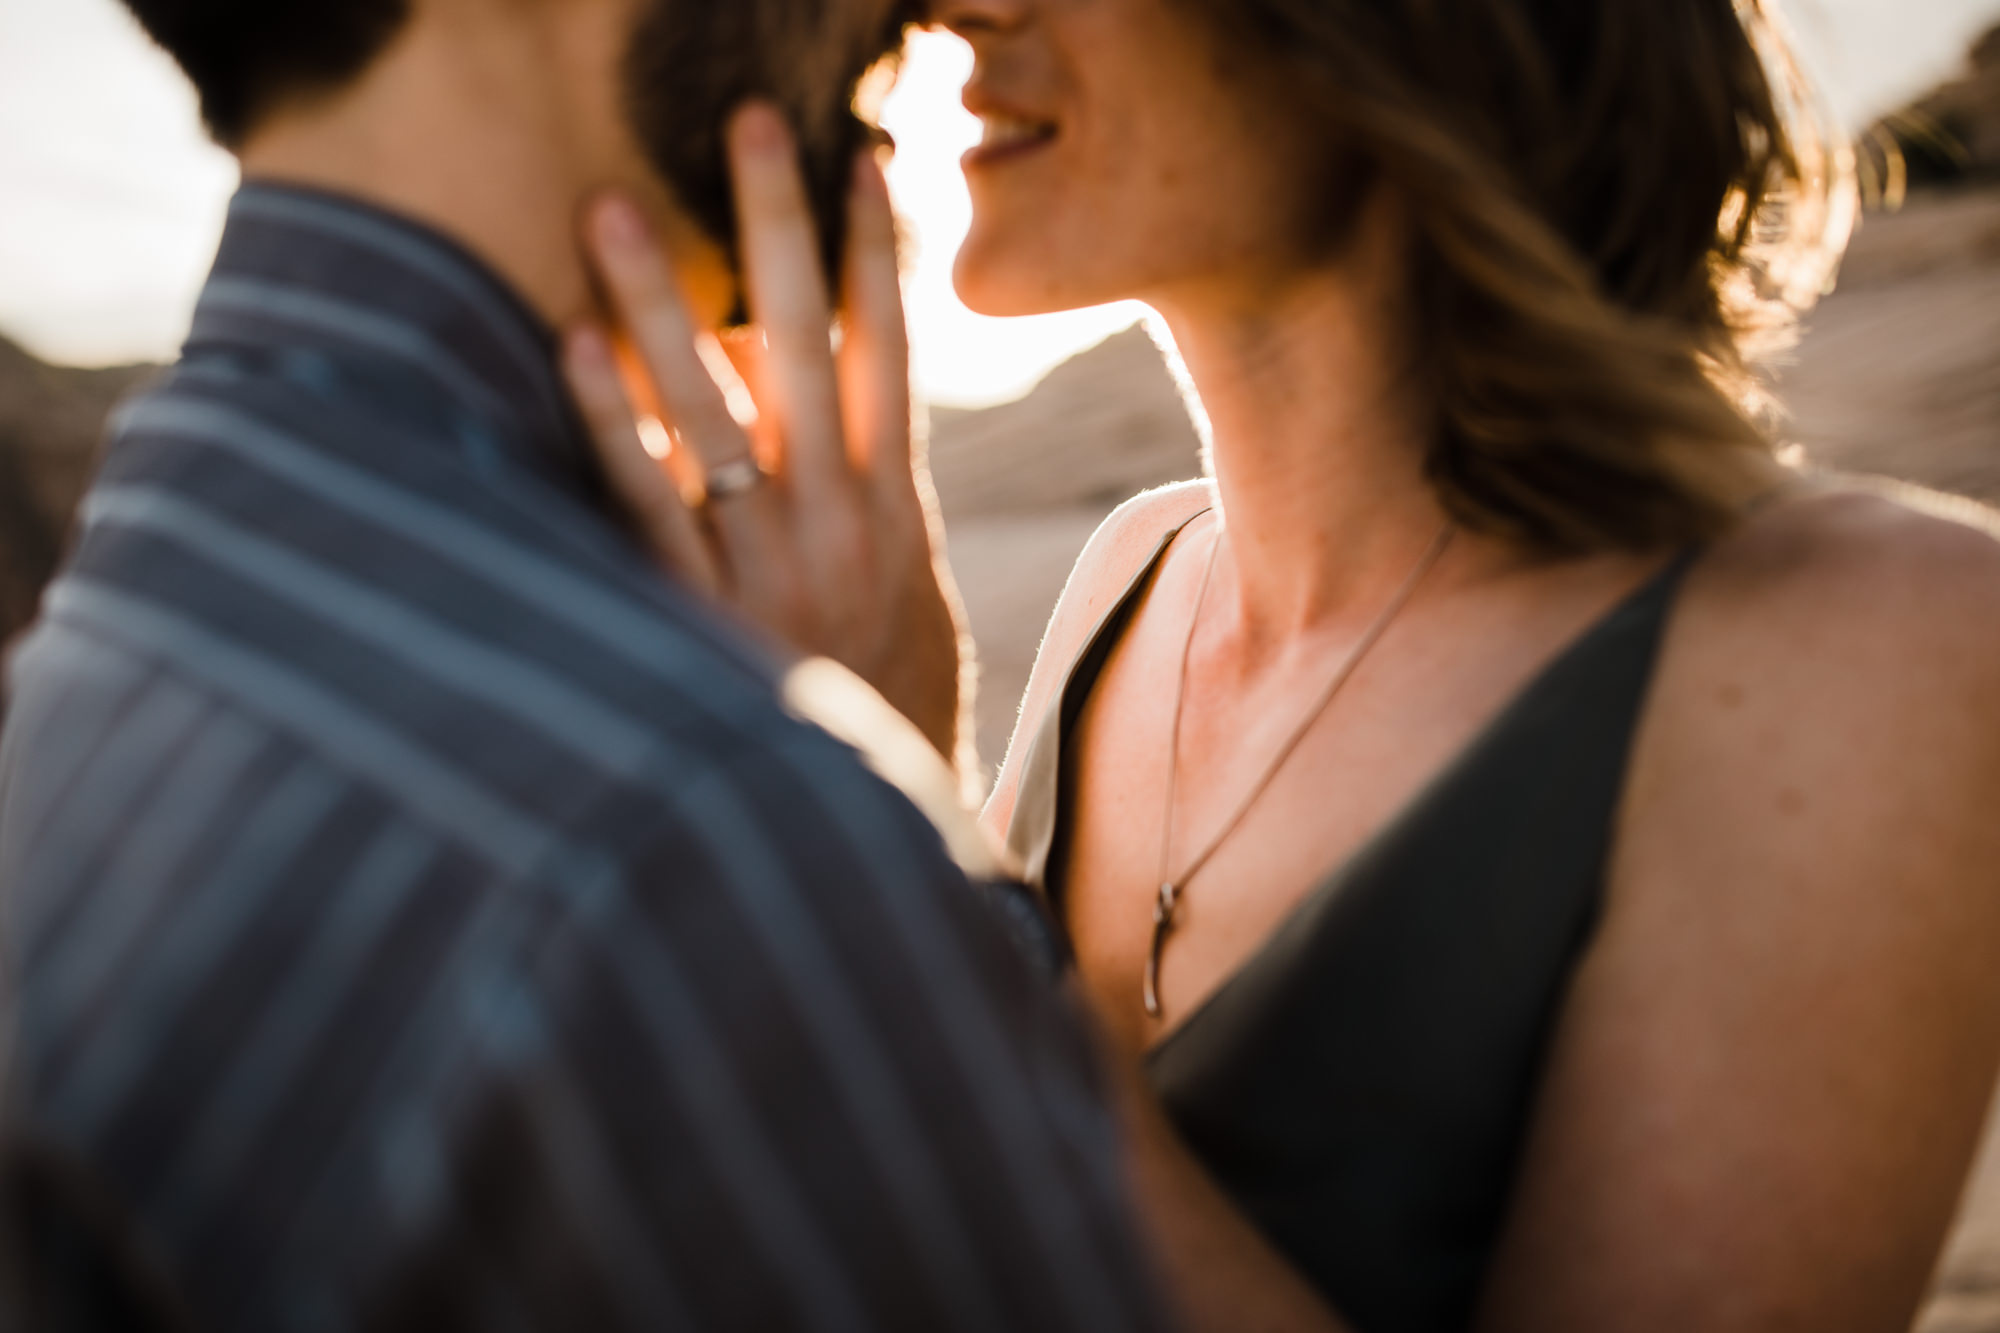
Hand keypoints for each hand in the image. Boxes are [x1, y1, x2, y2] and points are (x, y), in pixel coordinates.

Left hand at [564, 104, 968, 762]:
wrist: (885, 831)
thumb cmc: (891, 707)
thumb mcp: (914, 602)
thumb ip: (876, 505)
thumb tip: (838, 420)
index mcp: (896, 514)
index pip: (886, 354)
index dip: (875, 254)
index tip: (860, 161)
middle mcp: (835, 522)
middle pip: (803, 347)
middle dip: (776, 227)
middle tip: (748, 126)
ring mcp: (766, 567)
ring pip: (711, 410)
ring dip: (660, 302)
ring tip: (610, 209)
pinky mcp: (701, 619)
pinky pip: (647, 507)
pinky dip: (610, 426)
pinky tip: (570, 348)